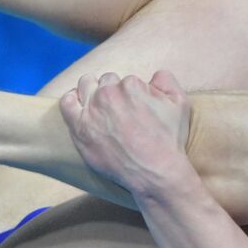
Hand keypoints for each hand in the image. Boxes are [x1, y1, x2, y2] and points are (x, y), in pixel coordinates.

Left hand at [58, 70, 191, 195]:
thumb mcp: (180, 103)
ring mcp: (91, 111)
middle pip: (106, 82)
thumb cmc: (168, 140)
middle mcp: (108, 94)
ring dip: (92, 91)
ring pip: (86, 86)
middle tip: (120, 112)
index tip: (135, 109)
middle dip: (113, 92)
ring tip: (99, 105)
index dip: (132, 94)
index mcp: (131, 85)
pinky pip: (67, 104)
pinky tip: (78, 104)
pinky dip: (72, 100)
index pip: (126, 81)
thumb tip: (154, 75)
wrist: (155, 172)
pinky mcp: (80, 128)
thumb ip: (167, 80)